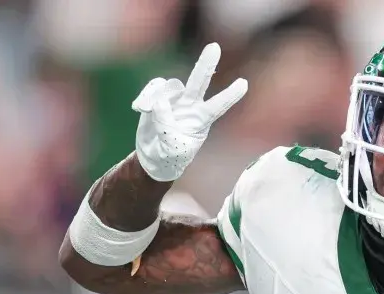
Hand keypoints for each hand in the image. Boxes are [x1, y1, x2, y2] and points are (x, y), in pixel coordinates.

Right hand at [132, 43, 247, 181]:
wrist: (154, 157)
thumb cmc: (171, 156)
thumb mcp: (171, 147)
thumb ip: (166, 125)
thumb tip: (159, 102)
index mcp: (202, 120)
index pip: (218, 105)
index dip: (230, 95)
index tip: (244, 84)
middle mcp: (191, 105)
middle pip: (200, 81)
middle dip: (206, 64)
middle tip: (215, 46)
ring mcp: (175, 99)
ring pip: (169, 85)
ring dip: (156, 95)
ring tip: (145, 112)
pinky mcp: (158, 96)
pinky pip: (153, 87)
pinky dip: (145, 96)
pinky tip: (139, 109)